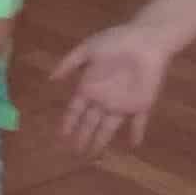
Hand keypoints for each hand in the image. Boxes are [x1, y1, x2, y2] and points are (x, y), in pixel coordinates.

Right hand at [54, 23, 173, 156]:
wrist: (145, 40)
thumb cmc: (115, 41)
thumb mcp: (87, 49)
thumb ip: (69, 64)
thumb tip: (50, 79)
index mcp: (89, 86)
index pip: (75, 109)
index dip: (68, 122)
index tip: (61, 136)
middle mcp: (103, 98)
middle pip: (90, 122)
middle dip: (82, 136)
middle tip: (74, 152)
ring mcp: (123, 102)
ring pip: (109, 126)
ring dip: (102, 140)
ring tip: (94, 154)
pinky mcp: (142, 104)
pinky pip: (139, 122)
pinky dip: (136, 133)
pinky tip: (132, 145)